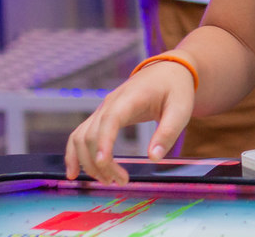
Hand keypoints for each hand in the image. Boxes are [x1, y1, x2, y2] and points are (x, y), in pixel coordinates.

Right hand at [64, 59, 195, 183]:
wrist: (168, 71)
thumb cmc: (176, 89)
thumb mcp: (181, 109)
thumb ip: (168, 132)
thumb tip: (154, 158)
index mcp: (130, 98)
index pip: (110, 120)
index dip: (103, 142)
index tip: (104, 163)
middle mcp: (110, 103)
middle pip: (91, 134)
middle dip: (100, 162)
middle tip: (120, 182)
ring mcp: (103, 109)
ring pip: (81, 137)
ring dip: (87, 162)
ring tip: (106, 181)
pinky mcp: (102, 116)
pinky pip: (80, 135)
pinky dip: (74, 153)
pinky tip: (73, 172)